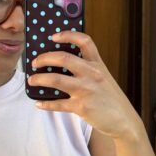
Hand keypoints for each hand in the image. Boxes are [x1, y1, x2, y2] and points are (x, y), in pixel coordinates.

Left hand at [27, 31, 142, 139]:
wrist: (124, 120)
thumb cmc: (110, 99)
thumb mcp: (103, 78)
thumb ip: (87, 70)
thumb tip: (60, 65)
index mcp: (98, 64)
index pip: (84, 41)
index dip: (67, 35)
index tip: (53, 36)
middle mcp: (92, 74)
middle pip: (63, 58)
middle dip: (44, 58)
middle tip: (35, 62)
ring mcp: (86, 90)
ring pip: (55, 80)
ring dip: (39, 79)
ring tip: (32, 80)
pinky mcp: (81, 107)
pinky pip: (57, 104)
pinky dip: (45, 104)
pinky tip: (38, 103)